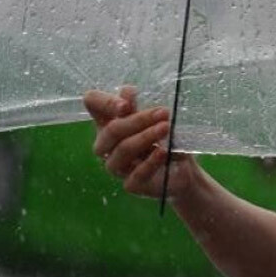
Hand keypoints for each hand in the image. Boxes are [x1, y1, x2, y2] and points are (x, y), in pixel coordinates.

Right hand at [83, 86, 198, 199]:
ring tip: (166, 128)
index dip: (104, 102)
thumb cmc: (165, 139)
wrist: (182, 169)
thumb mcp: (157, 119)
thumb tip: (126, 92)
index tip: (127, 104)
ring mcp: (117, 166)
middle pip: (111, 130)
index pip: (92, 103)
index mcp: (109, 121)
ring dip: (145, 136)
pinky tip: (163, 152)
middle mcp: (107, 144)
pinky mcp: (131, 184)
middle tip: (163, 113)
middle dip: (138, 120)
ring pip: (122, 150)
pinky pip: (135, 174)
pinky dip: (150, 161)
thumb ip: (140, 107)